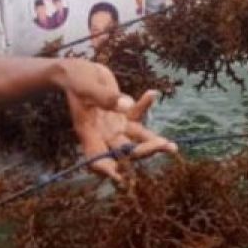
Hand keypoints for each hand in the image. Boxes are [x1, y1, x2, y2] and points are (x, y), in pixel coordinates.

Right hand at [56, 59, 176, 180]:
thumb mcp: (86, 86)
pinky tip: (153, 93)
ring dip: (153, 143)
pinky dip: (145, 105)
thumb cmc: (75, 79)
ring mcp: (114, 125)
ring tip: (172, 148)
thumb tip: (127, 105)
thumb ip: (104, 97)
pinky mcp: (123, 113)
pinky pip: (137, 115)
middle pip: (124, 150)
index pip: (96, 157)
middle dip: (143, 151)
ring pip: (136, 139)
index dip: (106, 170)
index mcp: (88, 132)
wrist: (76, 71)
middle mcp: (103, 133)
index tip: (119, 177)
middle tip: (163, 145)